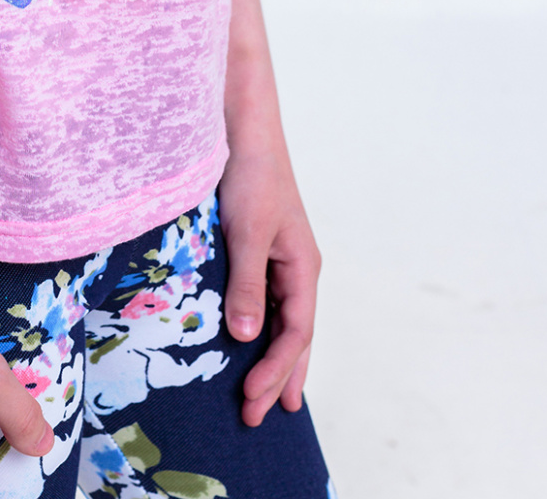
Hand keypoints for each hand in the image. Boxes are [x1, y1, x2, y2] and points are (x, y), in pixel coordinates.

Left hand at [217, 145, 320, 426]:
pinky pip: (263, 301)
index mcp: (303, 267)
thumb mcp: (247, 232)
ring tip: (266, 394)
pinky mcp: (258, 249)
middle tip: (260, 417)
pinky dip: (259, 329)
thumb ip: (246, 284)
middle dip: (280, 376)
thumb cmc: (250, 176)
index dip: (275, 370)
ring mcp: (279, 260)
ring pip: (281, 321)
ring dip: (273, 358)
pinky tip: (247, 342)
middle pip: (294, 335)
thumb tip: (243, 337)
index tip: (251, 399)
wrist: (243, 130)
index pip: (295, 334)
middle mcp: (296, 269)